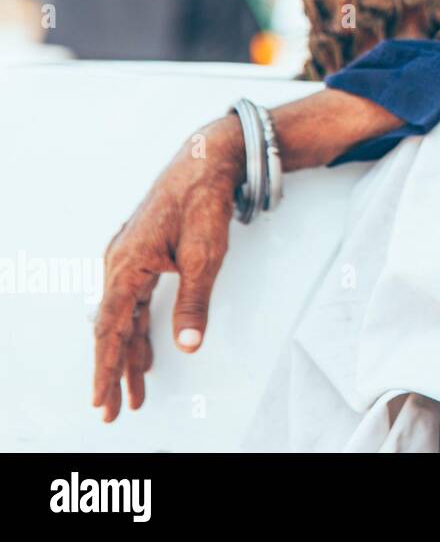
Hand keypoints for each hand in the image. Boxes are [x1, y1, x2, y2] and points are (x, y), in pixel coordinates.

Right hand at [92, 117, 242, 421]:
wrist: (206, 160)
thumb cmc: (203, 202)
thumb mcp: (204, 256)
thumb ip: (193, 303)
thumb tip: (188, 344)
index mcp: (127, 265)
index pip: (111, 330)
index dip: (107, 368)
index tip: (104, 399)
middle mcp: (119, 262)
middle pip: (111, 328)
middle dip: (114, 370)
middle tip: (115, 408)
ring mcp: (128, 256)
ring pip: (123, 316)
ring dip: (128, 352)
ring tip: (134, 388)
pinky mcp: (142, 253)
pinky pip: (133, 300)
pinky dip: (138, 327)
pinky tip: (144, 348)